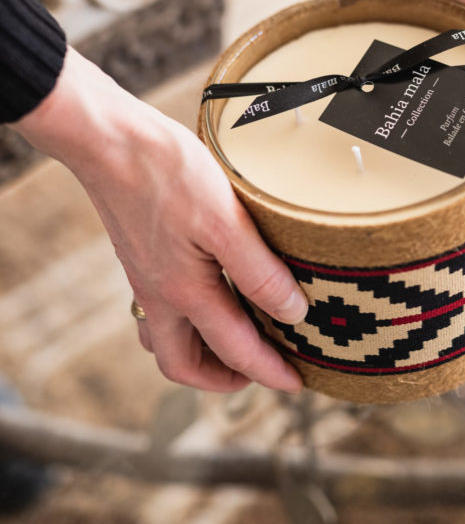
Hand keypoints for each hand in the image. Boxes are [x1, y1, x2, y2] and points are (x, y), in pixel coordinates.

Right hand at [12, 48, 307, 392]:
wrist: (109, 139)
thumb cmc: (166, 173)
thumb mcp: (225, 222)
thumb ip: (258, 273)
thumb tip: (292, 314)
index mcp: (184, 293)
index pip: (235, 351)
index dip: (270, 373)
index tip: (296, 384)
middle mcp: (159, 295)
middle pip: (183, 364)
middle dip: (223, 378)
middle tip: (259, 370)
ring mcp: (145, 276)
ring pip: (165, 339)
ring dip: (199, 353)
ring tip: (232, 342)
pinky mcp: (141, 256)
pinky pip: (160, 308)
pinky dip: (185, 317)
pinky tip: (206, 291)